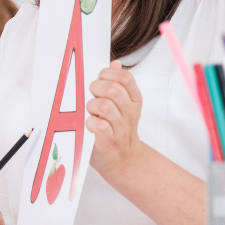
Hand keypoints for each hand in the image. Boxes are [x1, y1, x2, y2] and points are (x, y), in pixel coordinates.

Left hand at [86, 60, 145, 177]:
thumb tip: (114, 64)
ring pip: (105, 106)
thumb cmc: (118, 129)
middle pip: (114, 90)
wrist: (124, 161)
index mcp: (134, 101)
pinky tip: (90, 124)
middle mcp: (129, 113)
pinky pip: (100, 126)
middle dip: (96, 88)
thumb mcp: (123, 105)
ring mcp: (120, 129)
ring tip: (90, 112)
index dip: (108, 75)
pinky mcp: (108, 143)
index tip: (99, 80)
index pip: (125, 78)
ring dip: (92, 106)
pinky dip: (91, 123)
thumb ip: (118, 84)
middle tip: (91, 95)